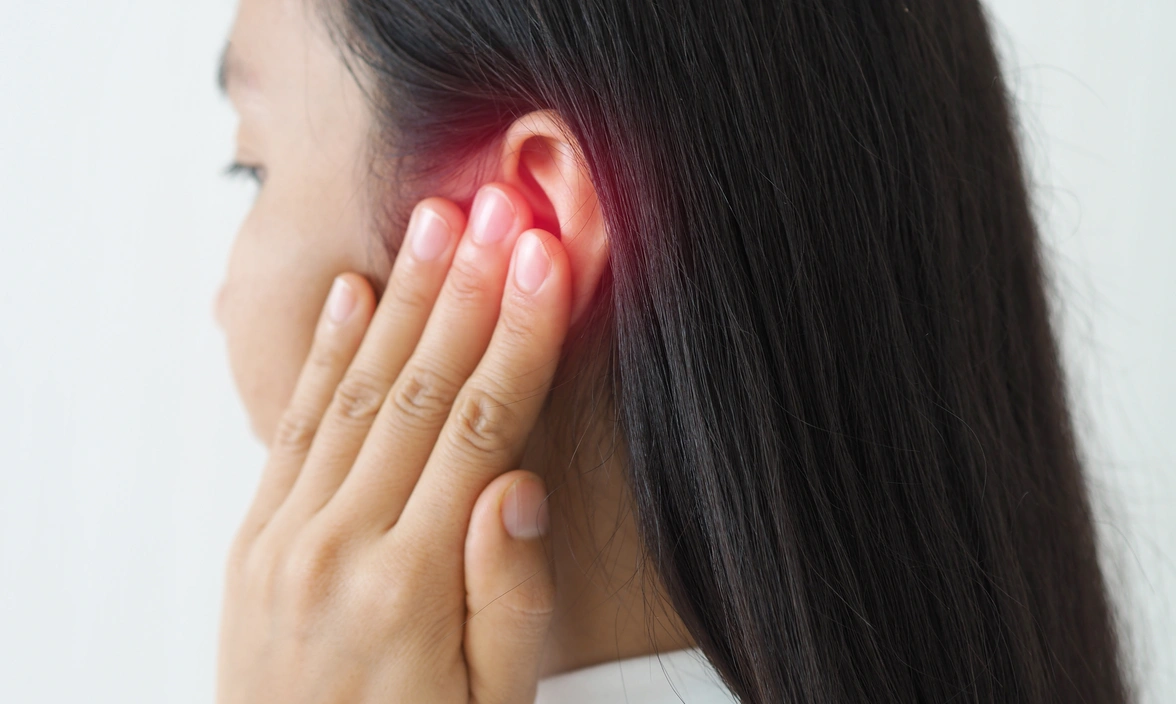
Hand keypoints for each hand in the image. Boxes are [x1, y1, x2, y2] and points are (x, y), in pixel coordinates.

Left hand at [216, 183, 571, 702]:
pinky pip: (296, 425)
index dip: (520, 335)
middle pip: (422, 390)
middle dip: (467, 289)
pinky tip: (354, 293)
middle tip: (497, 206)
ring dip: (404, 299)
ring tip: (437, 222)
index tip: (546, 257)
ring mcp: (289, 535)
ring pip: (359, 391)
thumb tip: (520, 485)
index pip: (484, 428)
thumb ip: (507, 600)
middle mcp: (341, 543)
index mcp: (412, 582)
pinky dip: (328, 353)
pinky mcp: (259, 536)